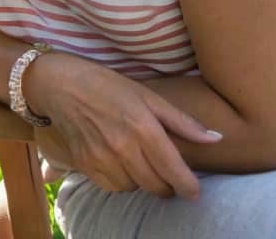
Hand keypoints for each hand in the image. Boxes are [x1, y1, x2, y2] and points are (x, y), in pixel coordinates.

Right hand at [27, 52, 221, 199]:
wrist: (59, 84)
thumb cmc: (107, 86)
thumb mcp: (148, 96)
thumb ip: (182, 122)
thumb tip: (216, 139)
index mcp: (143, 127)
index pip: (175, 171)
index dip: (189, 187)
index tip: (194, 191)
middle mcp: (123, 146)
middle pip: (157, 186)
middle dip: (168, 186)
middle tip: (170, 177)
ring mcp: (101, 157)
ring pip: (135, 188)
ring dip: (143, 182)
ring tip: (143, 165)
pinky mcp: (85, 164)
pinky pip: (112, 187)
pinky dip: (122, 181)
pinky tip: (122, 165)